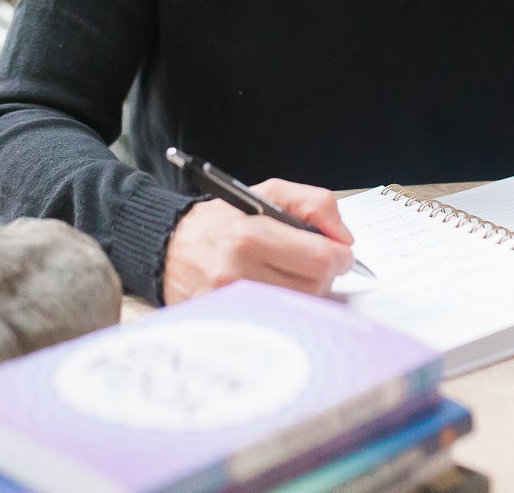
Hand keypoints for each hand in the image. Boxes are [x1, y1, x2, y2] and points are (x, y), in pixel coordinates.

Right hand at [162, 179, 354, 303]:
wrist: (169, 245)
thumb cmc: (220, 219)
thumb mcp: (267, 192)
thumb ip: (314, 204)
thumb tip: (344, 237)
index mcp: (251, 235)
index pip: (320, 259)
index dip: (340, 256)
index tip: (339, 252)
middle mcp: (240, 271)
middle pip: (315, 287)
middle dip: (324, 274)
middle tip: (313, 262)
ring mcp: (233, 301)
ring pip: (300, 307)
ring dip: (306, 291)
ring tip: (290, 273)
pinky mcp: (229, 320)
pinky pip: (278, 320)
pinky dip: (285, 307)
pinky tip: (275, 290)